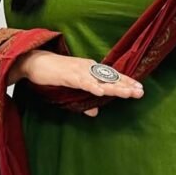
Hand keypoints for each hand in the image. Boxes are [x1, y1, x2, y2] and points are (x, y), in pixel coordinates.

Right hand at [12, 50, 143, 118]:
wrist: (35, 61)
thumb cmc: (54, 74)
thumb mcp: (72, 89)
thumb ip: (85, 101)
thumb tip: (95, 112)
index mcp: (91, 70)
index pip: (111, 77)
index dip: (125, 82)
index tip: (139, 89)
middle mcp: (88, 68)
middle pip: (110, 78)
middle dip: (126, 85)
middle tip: (140, 92)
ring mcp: (79, 71)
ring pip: (100, 80)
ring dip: (114, 87)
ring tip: (127, 93)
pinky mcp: (68, 75)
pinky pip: (82, 82)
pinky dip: (92, 86)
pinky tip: (101, 92)